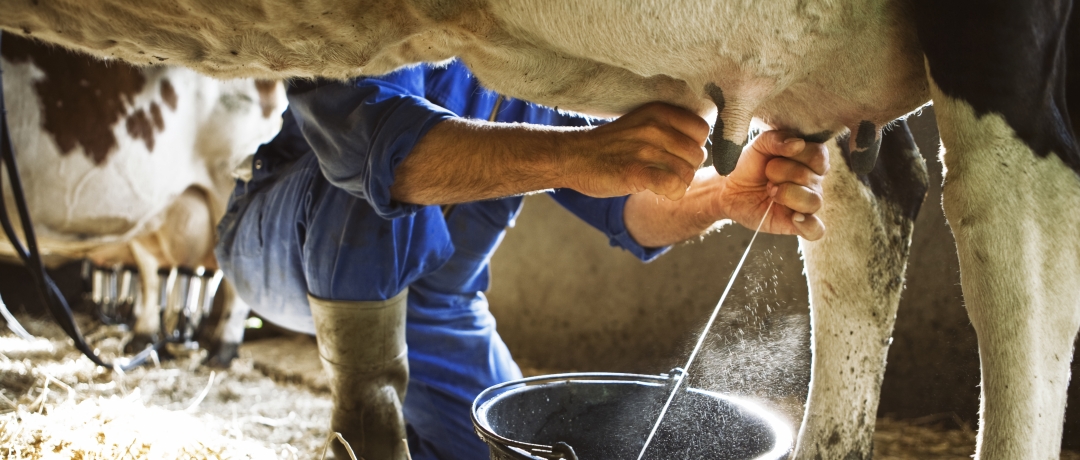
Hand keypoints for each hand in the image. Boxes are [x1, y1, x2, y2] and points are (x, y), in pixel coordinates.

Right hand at [562, 102, 708, 199]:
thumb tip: (701, 146)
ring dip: (678, 183)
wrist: (573, 157)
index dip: (694, 146)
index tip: (677, 154)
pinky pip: (674, 185)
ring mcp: (645, 149)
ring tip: (659, 182)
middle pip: (698, 154)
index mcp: (659, 111)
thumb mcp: (641, 123)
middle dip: (687, 168)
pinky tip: (658, 191)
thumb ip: (670, 128)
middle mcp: (655, 127)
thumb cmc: (610, 145)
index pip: (701, 130)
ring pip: (687, 173)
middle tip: (666, 172)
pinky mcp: (636, 172)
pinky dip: (671, 193)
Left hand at [718, 131, 828, 239]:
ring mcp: (806, 204)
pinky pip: (816, 230)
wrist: (728, 188)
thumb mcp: (758, 144)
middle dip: (781, 174)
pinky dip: (809, 225)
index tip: (775, 156)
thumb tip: (798, 144)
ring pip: (814, 201)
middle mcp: (813, 182)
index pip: (819, 155)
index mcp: (809, 160)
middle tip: (767, 177)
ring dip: (787, 195)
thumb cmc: (748, 165)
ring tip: (771, 192)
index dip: (797, 155)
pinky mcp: (796, 224)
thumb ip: (777, 139)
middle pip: (811, 177)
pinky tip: (794, 217)